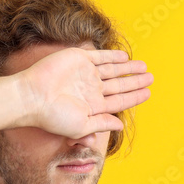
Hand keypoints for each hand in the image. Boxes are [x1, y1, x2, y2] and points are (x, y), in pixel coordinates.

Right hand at [16, 47, 152, 138]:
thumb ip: (102, 124)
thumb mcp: (81, 126)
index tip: (148, 93)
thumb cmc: (53, 117)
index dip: (134, 97)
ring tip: (144, 67)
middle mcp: (90, 90)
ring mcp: (85, 74)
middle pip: (118, 85)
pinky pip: (100, 57)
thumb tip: (121, 126)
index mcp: (92, 107)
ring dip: (128, 68)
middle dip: (135, 82)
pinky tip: (124, 57)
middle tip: (151, 78)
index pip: (119, 101)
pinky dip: (112, 56)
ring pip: (112, 70)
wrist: (33, 96)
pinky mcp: (79, 59)